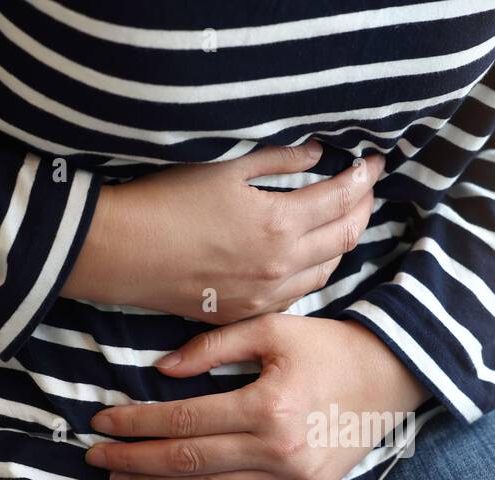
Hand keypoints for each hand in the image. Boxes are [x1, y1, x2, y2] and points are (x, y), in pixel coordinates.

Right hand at [63, 145, 383, 320]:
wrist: (119, 253)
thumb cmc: (165, 200)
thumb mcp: (224, 167)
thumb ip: (278, 160)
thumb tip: (316, 154)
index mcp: (280, 223)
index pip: (342, 197)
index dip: (364, 177)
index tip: (374, 161)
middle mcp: (281, 265)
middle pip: (345, 237)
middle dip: (363, 207)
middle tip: (367, 186)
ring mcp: (265, 294)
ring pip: (327, 270)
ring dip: (343, 242)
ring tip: (346, 218)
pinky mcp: (246, 311)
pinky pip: (298, 292)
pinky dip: (315, 269)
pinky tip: (312, 253)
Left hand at [85, 315, 428, 479]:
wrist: (392, 378)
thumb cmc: (330, 347)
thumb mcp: (273, 329)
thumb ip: (213, 348)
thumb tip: (162, 372)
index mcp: (270, 407)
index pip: (184, 420)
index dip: (137, 425)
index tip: (101, 424)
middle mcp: (280, 450)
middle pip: (188, 462)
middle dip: (134, 461)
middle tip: (94, 458)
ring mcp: (294, 478)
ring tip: (121, 478)